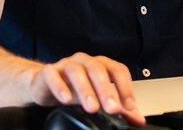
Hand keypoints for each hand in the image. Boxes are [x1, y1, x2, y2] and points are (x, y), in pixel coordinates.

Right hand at [27, 53, 143, 125]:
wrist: (44, 85)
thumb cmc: (74, 89)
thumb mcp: (98, 98)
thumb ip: (119, 107)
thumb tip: (139, 120)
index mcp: (99, 65)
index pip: (117, 70)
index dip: (125, 87)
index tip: (129, 106)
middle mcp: (84, 61)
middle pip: (98, 70)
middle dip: (107, 90)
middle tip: (113, 109)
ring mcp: (65, 65)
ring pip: (76, 71)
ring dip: (86, 90)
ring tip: (92, 108)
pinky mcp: (48, 72)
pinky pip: (53, 75)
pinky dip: (60, 86)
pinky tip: (66, 99)